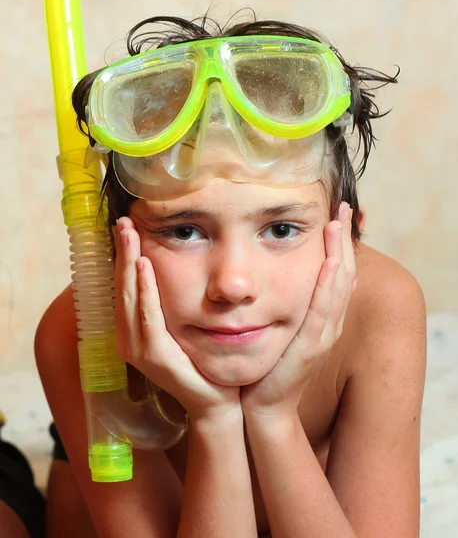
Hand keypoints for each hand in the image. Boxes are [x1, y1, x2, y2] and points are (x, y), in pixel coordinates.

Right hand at [114, 217, 240, 423]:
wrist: (216, 401)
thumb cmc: (201, 360)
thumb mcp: (182, 325)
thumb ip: (171, 301)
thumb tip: (168, 266)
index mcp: (134, 329)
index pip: (124, 285)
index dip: (123, 255)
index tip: (126, 226)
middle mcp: (129, 337)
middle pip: (122, 286)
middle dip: (122, 251)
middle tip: (123, 221)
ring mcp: (139, 348)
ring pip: (130, 296)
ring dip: (128, 262)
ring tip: (128, 234)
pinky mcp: (155, 355)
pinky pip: (148, 316)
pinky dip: (145, 290)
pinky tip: (144, 266)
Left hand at [240, 202, 356, 419]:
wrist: (263, 407)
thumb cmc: (267, 365)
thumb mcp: (278, 327)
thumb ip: (282, 302)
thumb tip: (273, 273)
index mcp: (322, 317)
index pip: (337, 273)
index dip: (339, 243)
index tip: (335, 213)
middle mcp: (329, 324)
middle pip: (344, 274)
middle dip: (343, 240)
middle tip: (343, 207)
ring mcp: (323, 336)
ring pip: (338, 288)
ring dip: (339, 254)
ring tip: (338, 224)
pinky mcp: (311, 348)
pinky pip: (324, 312)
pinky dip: (329, 287)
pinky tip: (330, 264)